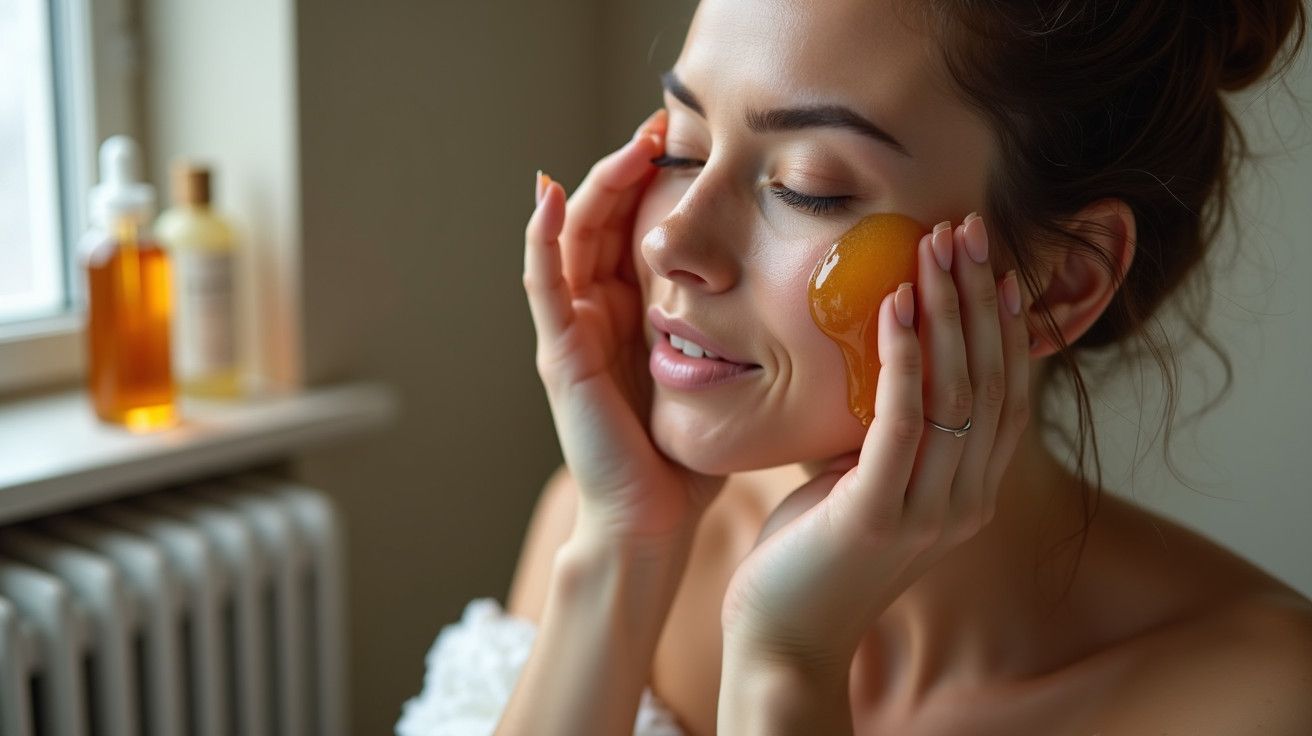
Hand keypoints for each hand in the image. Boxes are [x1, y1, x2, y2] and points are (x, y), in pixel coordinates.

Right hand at [524, 109, 726, 552]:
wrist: (653, 521)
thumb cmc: (685, 459)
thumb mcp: (712, 375)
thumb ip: (729, 333)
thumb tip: (796, 298)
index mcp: (630, 316)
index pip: (632, 231)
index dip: (653, 184)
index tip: (692, 142)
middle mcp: (595, 316)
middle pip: (602, 222)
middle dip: (628, 170)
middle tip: (663, 124)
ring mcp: (570, 333)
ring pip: (570, 240)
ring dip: (596, 186)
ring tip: (630, 144)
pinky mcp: (558, 355)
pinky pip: (541, 285)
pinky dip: (540, 239)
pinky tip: (550, 196)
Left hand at [720, 215, 1030, 670]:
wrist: (782, 638)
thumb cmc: (814, 553)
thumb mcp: (863, 481)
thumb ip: (887, 432)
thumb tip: (883, 362)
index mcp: (969, 491)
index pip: (1004, 391)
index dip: (1001, 322)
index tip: (991, 260)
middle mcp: (965, 500)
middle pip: (992, 379)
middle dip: (980, 297)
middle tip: (969, 229)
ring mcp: (930, 512)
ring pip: (957, 391)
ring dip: (948, 311)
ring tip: (936, 247)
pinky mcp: (879, 516)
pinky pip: (904, 422)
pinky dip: (905, 359)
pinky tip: (896, 306)